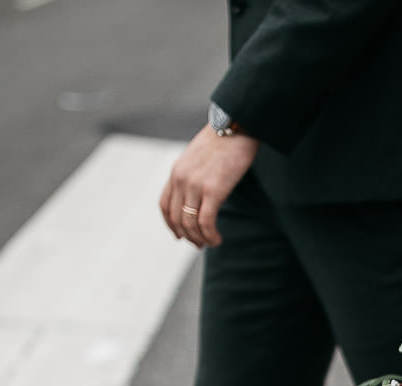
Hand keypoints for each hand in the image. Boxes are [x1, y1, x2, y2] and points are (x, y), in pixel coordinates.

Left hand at [158, 125, 258, 247]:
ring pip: (190, 223)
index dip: (171, 225)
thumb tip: (200, 190)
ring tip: (211, 242)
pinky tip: (218, 239)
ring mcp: (195, 185)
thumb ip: (194, 173)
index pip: (164, 206)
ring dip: (200, 238)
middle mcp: (181, 179)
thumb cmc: (224, 140)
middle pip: (176, 218)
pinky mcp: (213, 190)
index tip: (181, 235)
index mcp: (176, 172)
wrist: (236, 126)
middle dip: (187, 236)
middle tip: (200, 244)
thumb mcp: (199, 156)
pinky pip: (206, 222)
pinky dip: (210, 235)